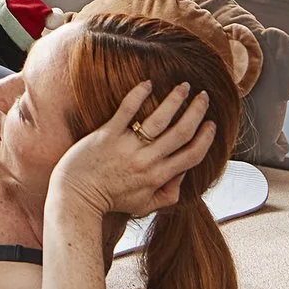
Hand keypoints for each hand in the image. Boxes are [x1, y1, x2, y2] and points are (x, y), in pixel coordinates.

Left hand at [50, 79, 215, 219]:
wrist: (76, 197)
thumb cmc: (109, 200)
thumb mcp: (144, 205)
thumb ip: (168, 193)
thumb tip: (183, 174)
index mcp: (158, 177)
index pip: (192, 155)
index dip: (206, 138)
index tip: (212, 124)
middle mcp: (147, 161)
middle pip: (181, 132)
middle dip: (197, 112)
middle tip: (204, 96)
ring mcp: (127, 146)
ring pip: (160, 118)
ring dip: (175, 99)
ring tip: (184, 86)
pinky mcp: (107, 134)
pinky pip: (127, 110)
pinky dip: (138, 95)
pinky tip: (148, 83)